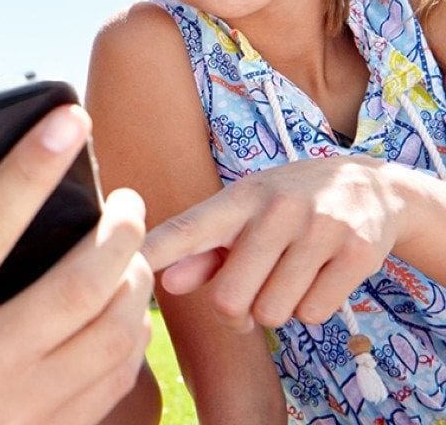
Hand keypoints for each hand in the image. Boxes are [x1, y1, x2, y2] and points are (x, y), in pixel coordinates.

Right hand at [0, 106, 153, 423]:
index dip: (31, 169)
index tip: (71, 120)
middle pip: (74, 285)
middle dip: (117, 230)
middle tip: (126, 198)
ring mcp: (19, 408)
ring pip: (109, 333)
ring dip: (133, 279)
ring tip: (131, 248)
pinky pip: (114, 376)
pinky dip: (131, 331)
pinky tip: (124, 304)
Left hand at [142, 155, 407, 327]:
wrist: (373, 186)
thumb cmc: (287, 207)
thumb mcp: (243, 215)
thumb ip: (202, 251)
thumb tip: (167, 282)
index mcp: (238, 199)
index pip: (188, 229)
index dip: (156, 251)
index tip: (126, 264)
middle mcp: (276, 209)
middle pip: (230, 299)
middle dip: (236, 309)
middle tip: (252, 289)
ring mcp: (319, 229)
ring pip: (273, 313)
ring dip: (277, 309)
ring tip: (290, 274)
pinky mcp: (356, 253)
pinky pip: (313, 313)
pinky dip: (312, 308)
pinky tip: (319, 275)